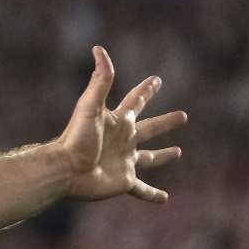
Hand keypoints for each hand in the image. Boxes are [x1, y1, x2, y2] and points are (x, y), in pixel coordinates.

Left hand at [58, 46, 187, 202]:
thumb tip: (99, 48)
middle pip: (150, 128)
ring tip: (178, 152)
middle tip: (183, 115)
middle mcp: (124, 140)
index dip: (147, 90)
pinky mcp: (124, 181)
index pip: (135, 101)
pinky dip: (153, 194)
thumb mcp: (90, 106)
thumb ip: (100, 79)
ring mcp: (125, 161)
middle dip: (165, 121)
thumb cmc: (76, 138)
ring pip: (150, 158)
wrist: (65, 169)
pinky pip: (143, 189)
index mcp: (118, 121)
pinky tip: (165, 199)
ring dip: (164, 155)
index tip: (157, 79)